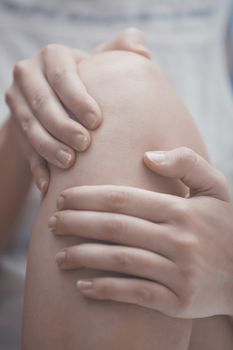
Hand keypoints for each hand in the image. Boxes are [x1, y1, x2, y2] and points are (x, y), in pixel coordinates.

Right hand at [5, 28, 149, 193]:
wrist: (60, 100)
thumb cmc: (92, 81)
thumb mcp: (105, 61)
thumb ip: (123, 49)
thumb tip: (142, 52)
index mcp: (53, 57)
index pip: (62, 75)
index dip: (77, 98)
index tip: (97, 122)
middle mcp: (29, 74)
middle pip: (42, 102)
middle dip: (62, 125)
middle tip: (84, 145)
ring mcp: (17, 102)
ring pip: (29, 127)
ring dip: (48, 147)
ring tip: (69, 164)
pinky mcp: (15, 128)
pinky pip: (24, 149)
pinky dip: (36, 167)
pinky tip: (48, 184)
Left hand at [49, 147, 232, 318]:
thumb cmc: (224, 225)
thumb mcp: (216, 186)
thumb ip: (186, 162)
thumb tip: (148, 155)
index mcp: (181, 210)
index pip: (123, 199)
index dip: (87, 197)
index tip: (63, 198)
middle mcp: (179, 240)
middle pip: (115, 228)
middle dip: (76, 224)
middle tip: (51, 223)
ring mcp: (179, 273)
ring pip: (120, 261)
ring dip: (83, 257)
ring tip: (58, 255)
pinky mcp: (178, 302)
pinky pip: (135, 294)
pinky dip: (106, 290)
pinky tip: (83, 286)